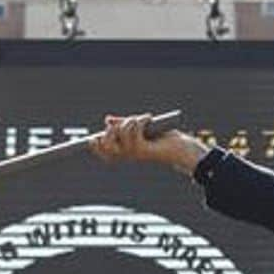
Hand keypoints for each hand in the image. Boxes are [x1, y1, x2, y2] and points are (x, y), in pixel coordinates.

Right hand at [89, 114, 204, 173]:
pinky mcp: (144, 150)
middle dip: (109, 131)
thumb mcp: (140, 128)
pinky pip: (134, 133)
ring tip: (140, 118)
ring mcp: (135, 154)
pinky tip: (148, 118)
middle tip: (118, 124)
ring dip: (129, 121)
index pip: (103, 153)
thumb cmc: (162, 137)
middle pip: (106, 146)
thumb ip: (123, 124)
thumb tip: (107, 120)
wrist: (183, 148)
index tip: (90, 139)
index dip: (94, 147)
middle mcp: (127, 155)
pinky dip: (140, 121)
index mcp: (125, 150)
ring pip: (120, 134)